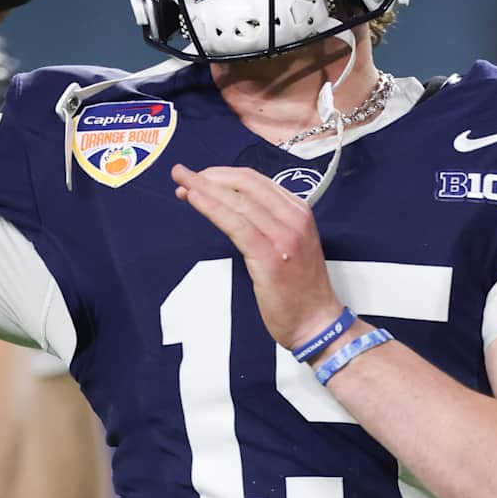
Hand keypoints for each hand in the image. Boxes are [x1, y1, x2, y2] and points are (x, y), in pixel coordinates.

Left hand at [170, 160, 342, 351]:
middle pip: (245, 183)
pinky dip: (211, 208)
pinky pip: (235, 224)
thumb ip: (270, 224)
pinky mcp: (269, 255)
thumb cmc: (301, 291)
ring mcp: (283, 235)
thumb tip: (236, 210)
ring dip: (204, 188)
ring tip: (180, 182)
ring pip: (237, 201)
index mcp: (298, 211)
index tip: (200, 178)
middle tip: (182, 175)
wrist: (316, 323)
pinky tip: (194, 199)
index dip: (223, 175)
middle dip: (209, 176)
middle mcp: (293, 217)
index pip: (256, 181)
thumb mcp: (290, 246)